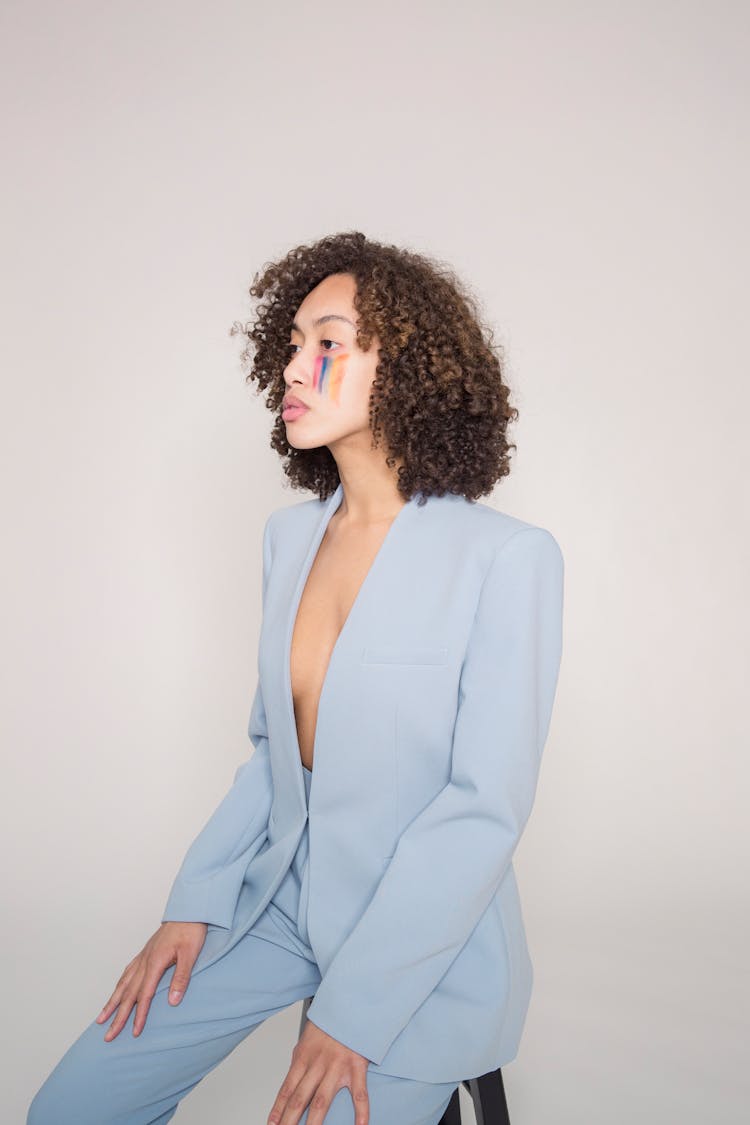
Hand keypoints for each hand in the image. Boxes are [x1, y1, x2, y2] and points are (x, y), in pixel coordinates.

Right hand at [95, 921, 207, 1041]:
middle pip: (128, 994)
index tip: (134, 1033)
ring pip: (123, 983)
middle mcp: (145, 961)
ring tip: (101, 1018)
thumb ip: (181, 978)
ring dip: (112, 1003)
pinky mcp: (146, 952)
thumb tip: (172, 1002)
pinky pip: (128, 972)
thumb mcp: (191, 954)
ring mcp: (143, 956)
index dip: (139, 1015)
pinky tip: (117, 991)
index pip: (144, 995)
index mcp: (155, 962)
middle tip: (108, 1036)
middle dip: (118, 1016)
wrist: (189, 910)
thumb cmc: (191, 930)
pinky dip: (120, 985)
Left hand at [267, 1018, 369, 1124]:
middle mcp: (318, 1064)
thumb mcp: (307, 1040)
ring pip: (322, 1100)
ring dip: (314, 1123)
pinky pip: (359, 1094)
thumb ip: (301, 1062)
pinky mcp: (356, 1066)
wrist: (349, 1004)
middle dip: (290, 1120)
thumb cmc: (329, 1023)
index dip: (278, 1109)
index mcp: (303, 1057)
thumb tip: (292, 1081)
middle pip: (300, 1098)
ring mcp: (337, 1067)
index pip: (287, 1089)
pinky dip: (361, 1112)